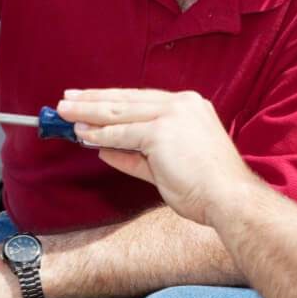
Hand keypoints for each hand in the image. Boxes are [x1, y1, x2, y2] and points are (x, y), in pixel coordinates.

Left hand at [57, 89, 257, 227]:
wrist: (230, 198)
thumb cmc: (207, 188)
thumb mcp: (167, 166)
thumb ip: (135, 156)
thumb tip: (104, 149)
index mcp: (189, 107)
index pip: (141, 100)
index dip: (112, 99)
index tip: (89, 99)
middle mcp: (182, 104)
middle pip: (127, 99)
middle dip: (93, 100)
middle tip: (68, 99)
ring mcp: (172, 115)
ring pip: (120, 112)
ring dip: (89, 113)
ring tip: (66, 114)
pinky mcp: (162, 131)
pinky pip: (122, 133)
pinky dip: (100, 134)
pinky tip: (82, 135)